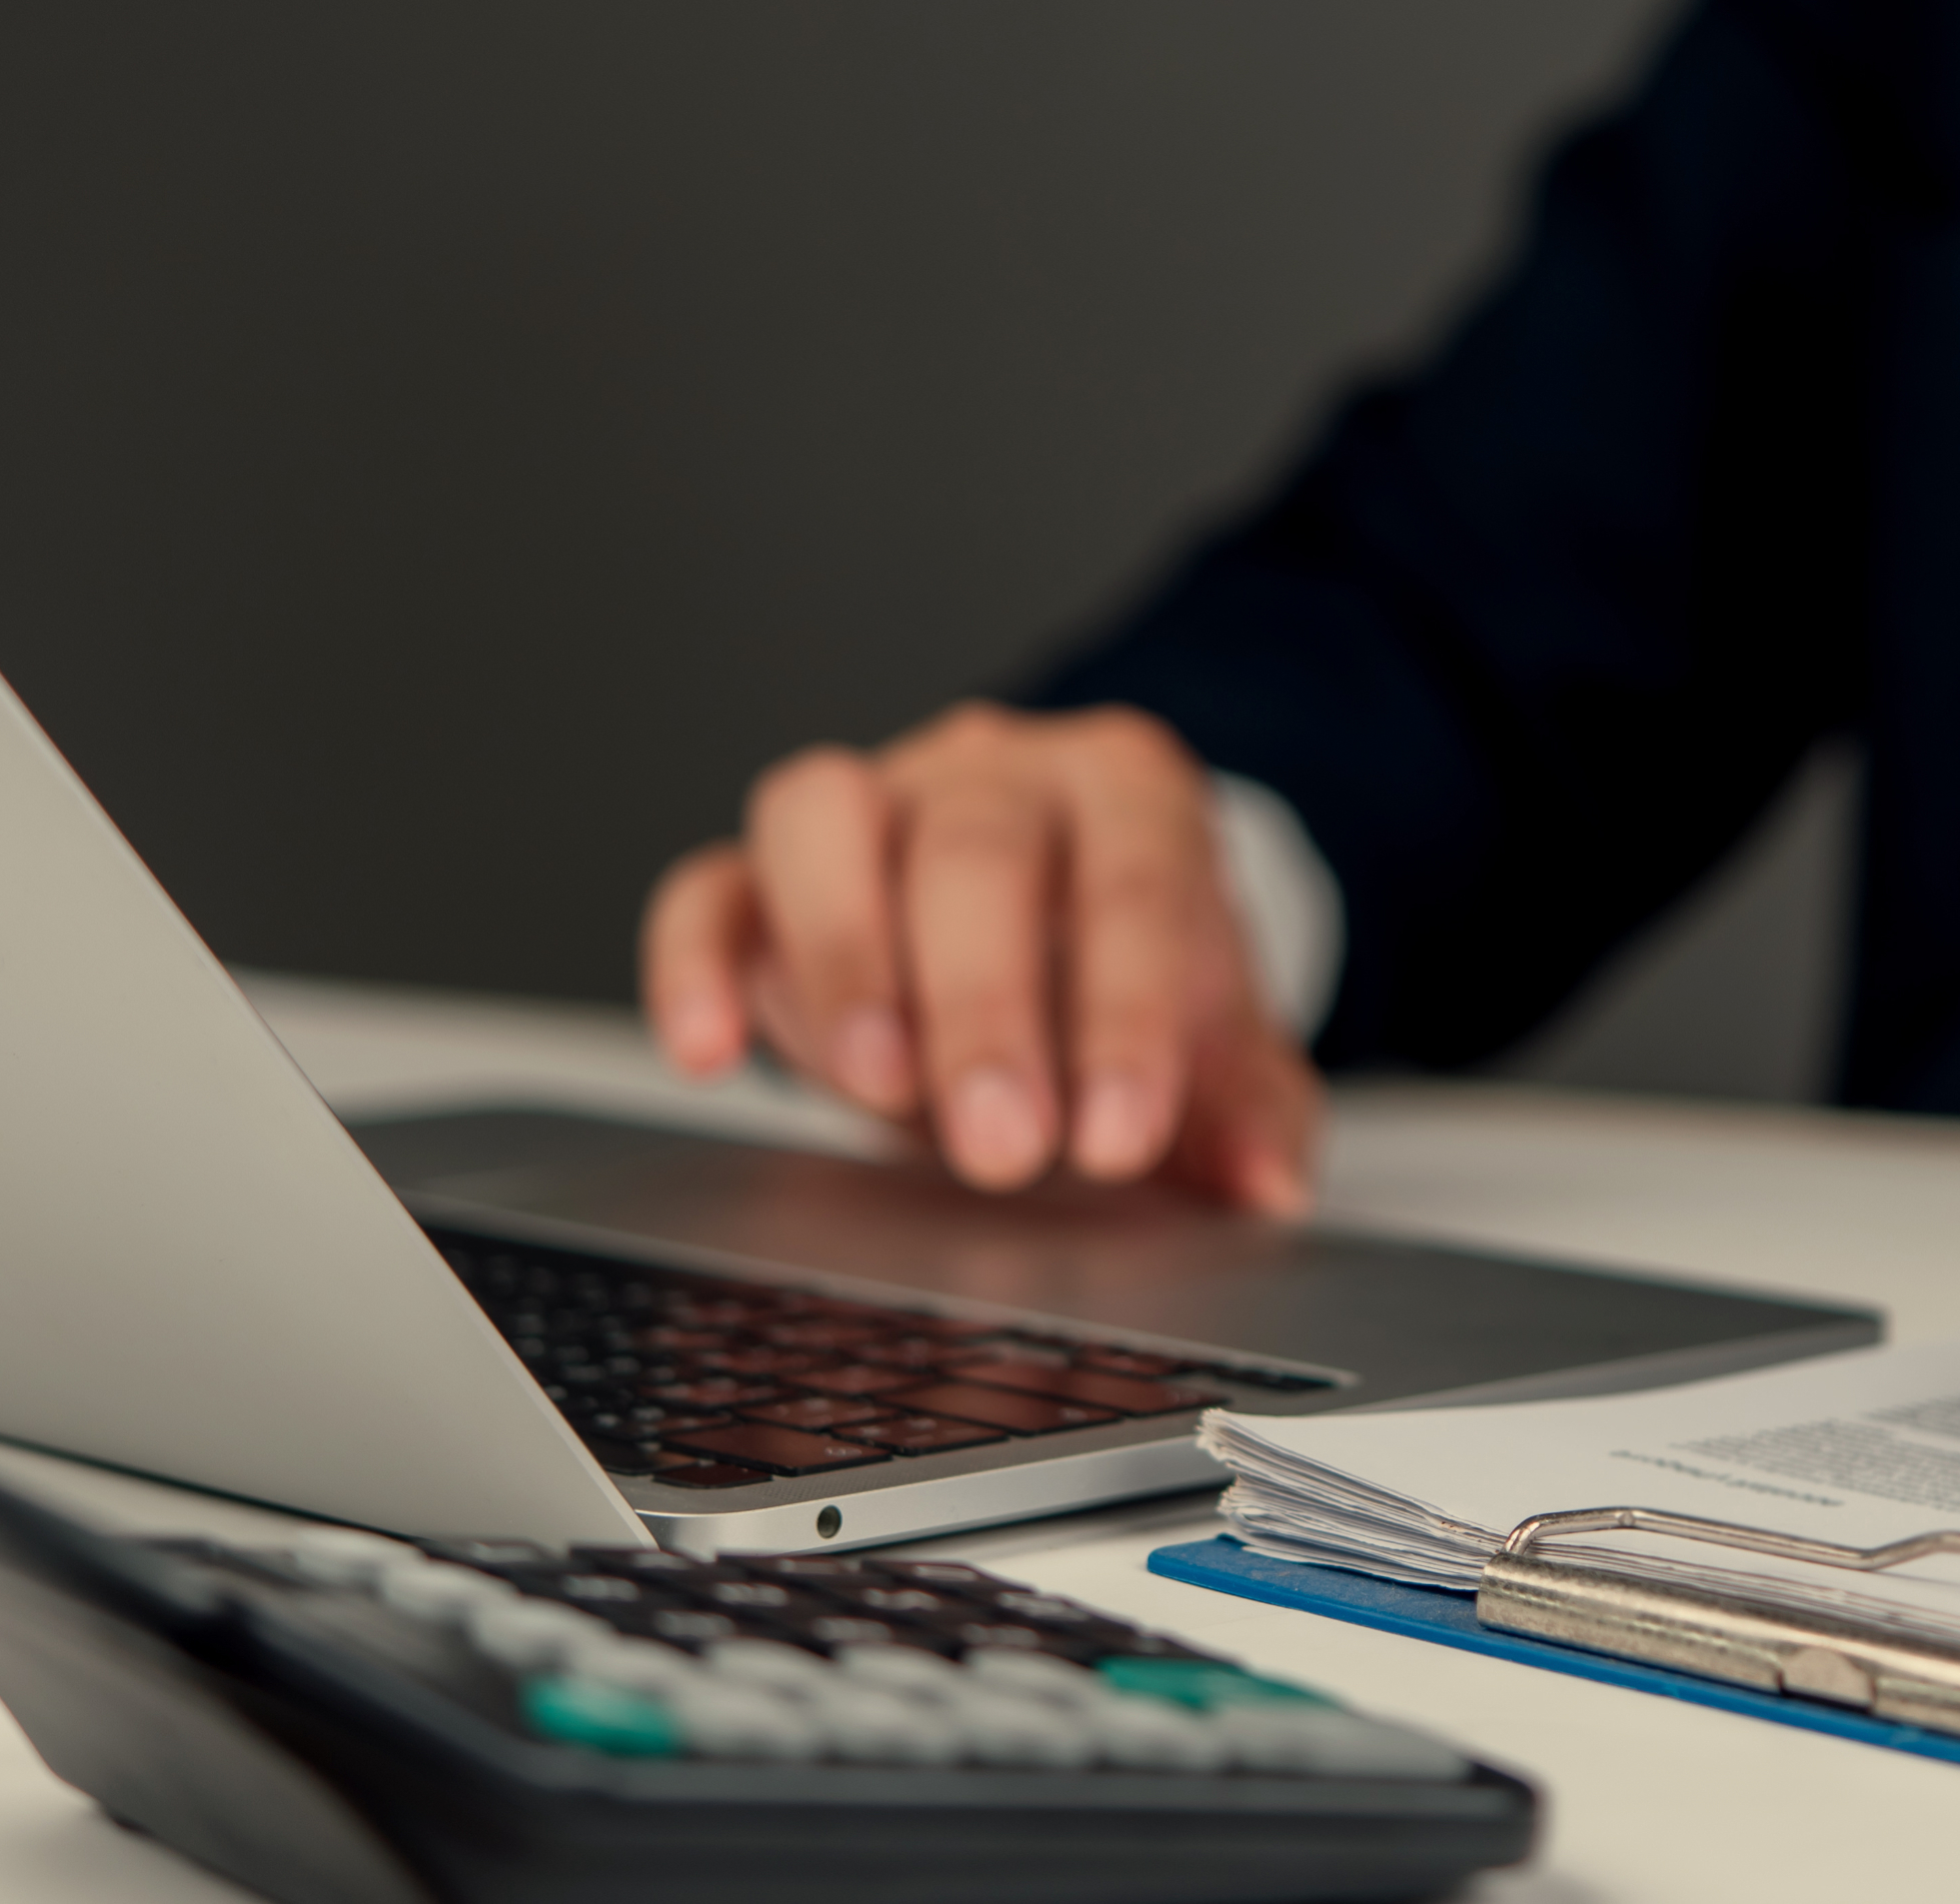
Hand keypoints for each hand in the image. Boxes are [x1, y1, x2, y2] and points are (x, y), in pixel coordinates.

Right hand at [639, 703, 1321, 1213]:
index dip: (1125, 1012)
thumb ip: (1253, 1112)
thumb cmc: (1136, 983)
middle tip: (1004, 1148)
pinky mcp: (762, 874)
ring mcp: (870, 805)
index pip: (1133, 877)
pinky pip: (708, 889)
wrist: (1068, 936)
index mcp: (1127, 790)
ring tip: (876, 1089)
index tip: (1122, 1138)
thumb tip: (1265, 1187)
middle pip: (978, 849)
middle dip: (988, 1008)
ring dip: (846, 955)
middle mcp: (993, 772)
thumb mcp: (1224, 1047)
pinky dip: (694, 962)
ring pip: (824, 817)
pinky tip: (712, 1053)